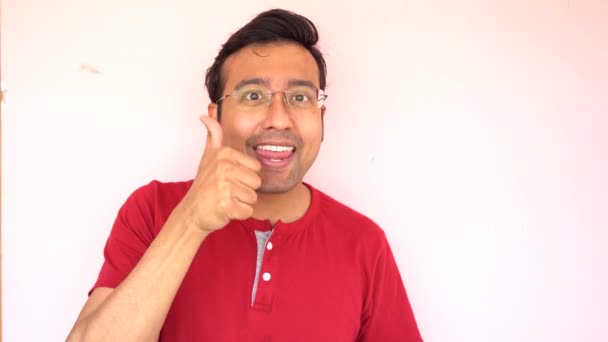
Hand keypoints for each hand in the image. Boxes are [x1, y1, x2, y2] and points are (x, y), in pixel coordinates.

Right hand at [174, 115, 261, 232]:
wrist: (192, 212)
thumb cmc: (205, 185)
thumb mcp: (208, 157)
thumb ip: (213, 136)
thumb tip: (206, 115)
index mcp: (225, 154)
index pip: (256, 168)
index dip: (245, 177)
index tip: (228, 179)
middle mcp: (224, 167)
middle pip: (257, 183)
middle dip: (244, 191)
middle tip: (226, 191)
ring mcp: (224, 186)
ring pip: (253, 198)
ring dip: (241, 202)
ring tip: (225, 199)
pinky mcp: (226, 205)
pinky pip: (247, 211)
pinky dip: (239, 214)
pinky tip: (226, 210)